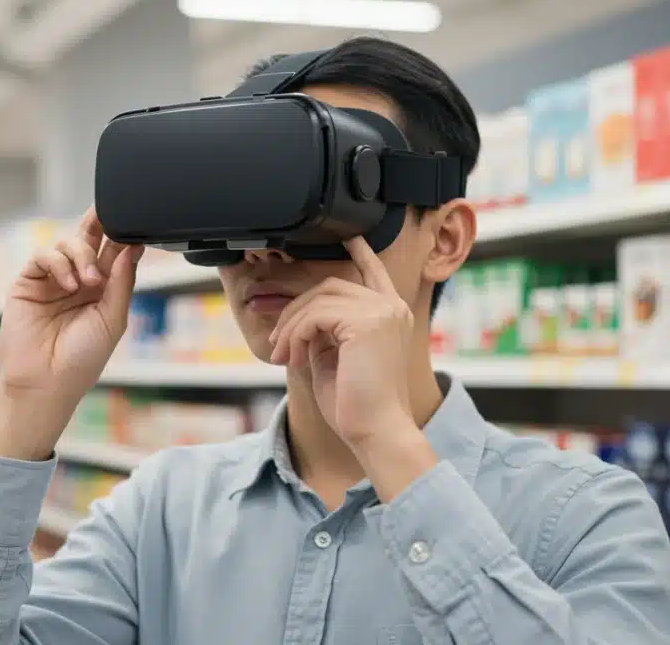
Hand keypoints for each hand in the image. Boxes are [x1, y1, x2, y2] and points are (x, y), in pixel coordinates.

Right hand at [0, 208, 142, 459]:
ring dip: (81, 255)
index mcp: (103, 289)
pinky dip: (59, 263)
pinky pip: (44, 256)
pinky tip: (69, 284)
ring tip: (88, 282)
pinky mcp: (29, 282)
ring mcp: (53, 279)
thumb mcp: (113, 320)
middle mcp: (78, 279)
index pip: (114, 254)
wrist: (47, 382)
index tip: (135, 228)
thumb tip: (131, 248)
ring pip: (68, 244)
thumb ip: (122, 283)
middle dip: (99, 223)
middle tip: (107, 213)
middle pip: (90, 239)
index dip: (123, 237)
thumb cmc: (82, 359)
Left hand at [268, 237, 414, 444]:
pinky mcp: (367, 322)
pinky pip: (315, 315)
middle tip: (277, 343)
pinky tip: (290, 356)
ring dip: (290, 326)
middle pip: (329, 285)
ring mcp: (382, 311)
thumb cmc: (355, 405)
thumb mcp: (334, 358)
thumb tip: (299, 319)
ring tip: (281, 354)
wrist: (375, 431)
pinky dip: (295, 334)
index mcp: (391, 315)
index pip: (374, 272)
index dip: (361, 253)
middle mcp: (391, 307)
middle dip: (295, 310)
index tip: (350, 239)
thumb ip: (323, 332)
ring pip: (318, 299)